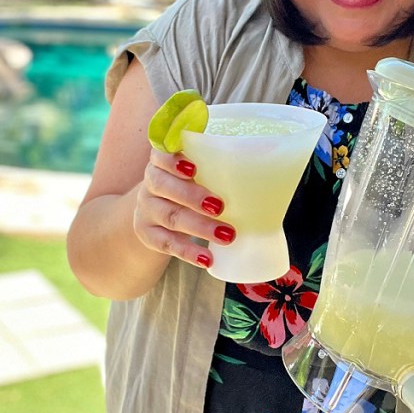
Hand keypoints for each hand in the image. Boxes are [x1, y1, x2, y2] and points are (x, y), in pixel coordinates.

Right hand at [132, 149, 234, 268]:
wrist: (156, 215)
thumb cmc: (188, 187)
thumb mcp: (197, 174)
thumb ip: (217, 168)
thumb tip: (266, 171)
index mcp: (163, 162)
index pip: (160, 154)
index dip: (173, 160)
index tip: (194, 169)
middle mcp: (151, 183)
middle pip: (163, 186)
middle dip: (192, 196)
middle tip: (219, 206)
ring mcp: (147, 210)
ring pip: (169, 216)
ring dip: (199, 226)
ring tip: (227, 235)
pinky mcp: (148, 234)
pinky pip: (167, 244)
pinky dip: (188, 251)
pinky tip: (207, 259)